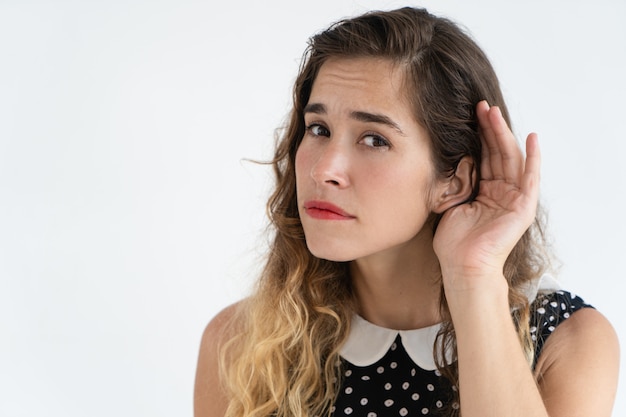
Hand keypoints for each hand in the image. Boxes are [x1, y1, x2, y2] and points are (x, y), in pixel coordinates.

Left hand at [433, 101, 540, 288]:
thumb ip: (457, 182)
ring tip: (494, 112)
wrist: (462, 264)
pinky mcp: (523, 207)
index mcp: (486, 192)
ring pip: (510, 159)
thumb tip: (446, 160)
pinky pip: (530, 178)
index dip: (479, 136)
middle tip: (481, 106)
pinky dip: (533, 158)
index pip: (485, 157)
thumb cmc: (454, 241)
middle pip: (498, 153)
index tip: (470, 115)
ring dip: (503, 134)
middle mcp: (502, 192)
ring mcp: (514, 199)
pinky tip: (533, 138)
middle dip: (490, 128)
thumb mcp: (452, 203)